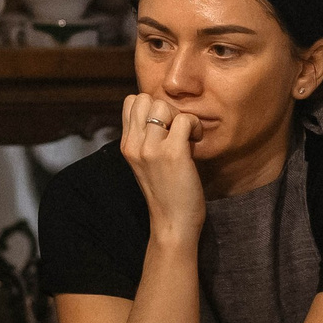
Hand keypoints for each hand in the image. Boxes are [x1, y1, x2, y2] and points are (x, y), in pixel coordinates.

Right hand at [119, 93, 205, 241]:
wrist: (172, 224)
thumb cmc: (166, 193)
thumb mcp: (145, 162)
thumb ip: (146, 139)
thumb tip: (163, 113)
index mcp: (126, 145)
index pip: (131, 102)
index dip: (151, 107)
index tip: (165, 125)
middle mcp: (134, 144)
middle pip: (145, 98)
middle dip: (166, 109)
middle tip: (177, 130)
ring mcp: (151, 149)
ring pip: (163, 106)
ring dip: (180, 116)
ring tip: (187, 136)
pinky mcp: (172, 154)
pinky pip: (185, 120)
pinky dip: (195, 126)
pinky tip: (196, 141)